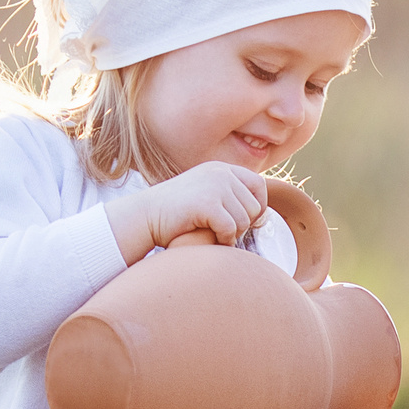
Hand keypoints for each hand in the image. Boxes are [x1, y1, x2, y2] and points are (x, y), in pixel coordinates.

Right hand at [110, 165, 267, 261]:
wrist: (145, 216)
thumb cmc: (176, 214)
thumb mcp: (206, 196)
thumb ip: (229, 197)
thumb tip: (264, 214)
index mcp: (221, 168)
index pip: (258, 186)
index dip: (257, 207)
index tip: (244, 222)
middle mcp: (221, 173)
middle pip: (254, 207)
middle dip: (242, 225)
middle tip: (221, 231)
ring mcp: (214, 186)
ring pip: (244, 220)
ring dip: (232, 234)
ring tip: (213, 234)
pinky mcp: (207, 203)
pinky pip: (231, 228)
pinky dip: (223, 239)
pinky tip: (210, 238)